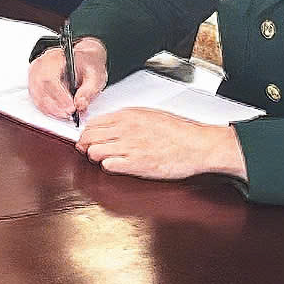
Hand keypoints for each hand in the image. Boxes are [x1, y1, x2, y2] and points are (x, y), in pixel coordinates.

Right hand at [24, 37, 108, 119]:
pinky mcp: (34, 83)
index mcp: (55, 57)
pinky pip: (36, 99)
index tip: (71, 107)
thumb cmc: (87, 65)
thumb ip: (88, 90)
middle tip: (69, 114)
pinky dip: (47, 109)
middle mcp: (42, 64)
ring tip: (65, 115)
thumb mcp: (95, 75)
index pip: (50, 78)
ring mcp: (35, 74)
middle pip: (41, 88)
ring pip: (37, 95)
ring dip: (50, 109)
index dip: (59, 95)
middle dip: (55, 105)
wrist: (83, 60)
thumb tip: (79, 104)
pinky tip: (58, 113)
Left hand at [76, 107, 247, 181]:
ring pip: (93, 152)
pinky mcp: (136, 164)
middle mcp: (125, 130)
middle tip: (90, 151)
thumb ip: (127, 119)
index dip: (87, 133)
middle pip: (88, 137)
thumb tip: (109, 124)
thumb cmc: (178, 132)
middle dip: (85, 145)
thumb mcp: (149, 115)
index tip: (89, 138)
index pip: (92, 123)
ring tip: (106, 159)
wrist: (198, 145)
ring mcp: (129, 147)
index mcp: (128, 116)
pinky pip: (108, 166)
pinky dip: (108, 167)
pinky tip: (117, 166)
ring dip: (96, 157)